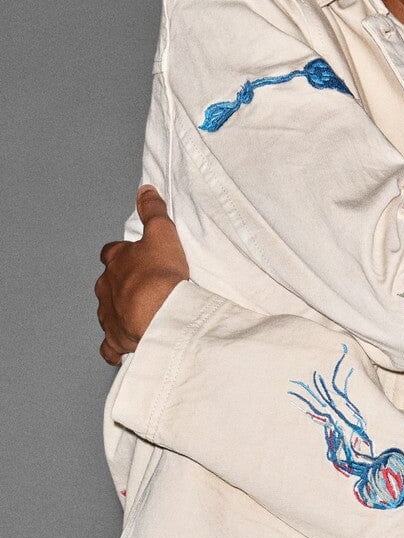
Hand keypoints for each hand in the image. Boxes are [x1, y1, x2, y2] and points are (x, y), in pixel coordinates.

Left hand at [95, 186, 188, 365]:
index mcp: (116, 262)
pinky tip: (127, 346)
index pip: (111, 253)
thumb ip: (152, 211)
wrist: (163, 315)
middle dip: (121, 285)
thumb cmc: (163, 276)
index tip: (136, 257)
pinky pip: (110, 346)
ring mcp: (109, 316)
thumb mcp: (162, 233)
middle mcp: (106, 288)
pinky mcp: (116, 340)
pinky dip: (116, 346)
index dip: (123, 254)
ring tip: (141, 316)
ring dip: (120, 313)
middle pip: (108, 284)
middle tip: (144, 288)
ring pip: (108, 313)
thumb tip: (145, 191)